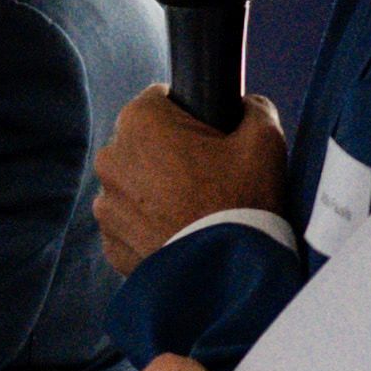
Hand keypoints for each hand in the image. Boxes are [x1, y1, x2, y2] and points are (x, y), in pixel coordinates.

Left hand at [90, 86, 285, 259]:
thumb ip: (254, 107)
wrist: (226, 272)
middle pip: (143, 143)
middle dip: (170, 152)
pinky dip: (151, 226)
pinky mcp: (109, 242)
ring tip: (196, 209)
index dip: (188, 112)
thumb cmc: (243, 199)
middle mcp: (110, 159)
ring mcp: (105, 204)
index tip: (209, 133)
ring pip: (134, 185)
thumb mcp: (264, 139)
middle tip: (209, 174)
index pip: (159, 99)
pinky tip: (181, 233)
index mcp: (140, 123)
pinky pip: (131, 224)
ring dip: (157, 190)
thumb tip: (245, 105)